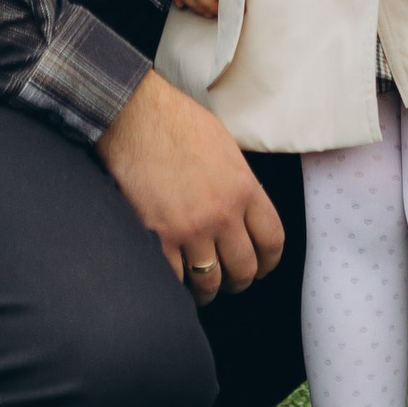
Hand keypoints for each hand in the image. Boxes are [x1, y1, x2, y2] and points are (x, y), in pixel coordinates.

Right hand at [96, 72, 284, 301]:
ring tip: (201, 287)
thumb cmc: (177, 123)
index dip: (268, 262)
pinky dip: (175, 284)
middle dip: (239, 281)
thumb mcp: (225, 148)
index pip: (273, 241)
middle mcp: (222, 214)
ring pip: (210, 282)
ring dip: (208, 290)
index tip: (261, 267)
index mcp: (244, 188)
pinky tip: (173, 278)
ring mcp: (189, 228)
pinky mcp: (157, 237)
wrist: (134, 116)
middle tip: (230, 280)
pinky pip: (174, 279)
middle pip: (244, 268)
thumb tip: (243, 210)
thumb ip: (240, 184)